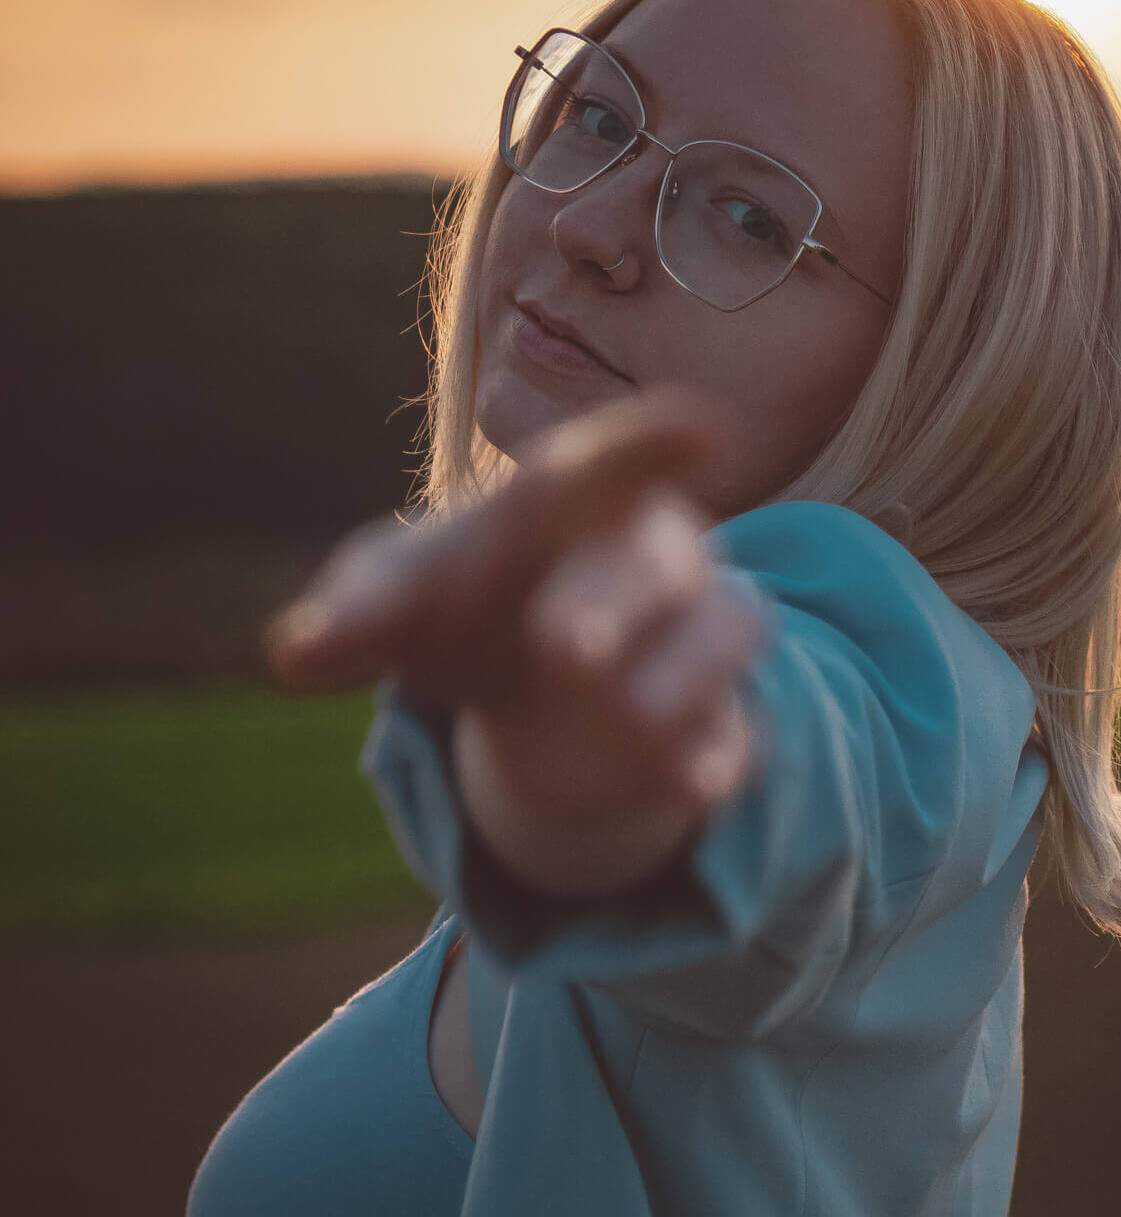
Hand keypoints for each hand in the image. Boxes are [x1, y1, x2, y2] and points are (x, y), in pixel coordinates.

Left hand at [265, 388, 772, 823]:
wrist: (527, 684)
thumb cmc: (466, 600)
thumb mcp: (402, 596)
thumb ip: (355, 614)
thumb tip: (291, 654)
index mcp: (575, 498)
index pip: (612, 461)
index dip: (651, 443)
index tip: (702, 427)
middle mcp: (651, 556)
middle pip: (651, 562)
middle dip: (613, 600)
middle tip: (562, 650)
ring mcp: (695, 635)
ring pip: (723, 632)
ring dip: (677, 677)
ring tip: (624, 723)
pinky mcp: (714, 722)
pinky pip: (732, 733)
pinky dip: (712, 758)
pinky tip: (687, 789)